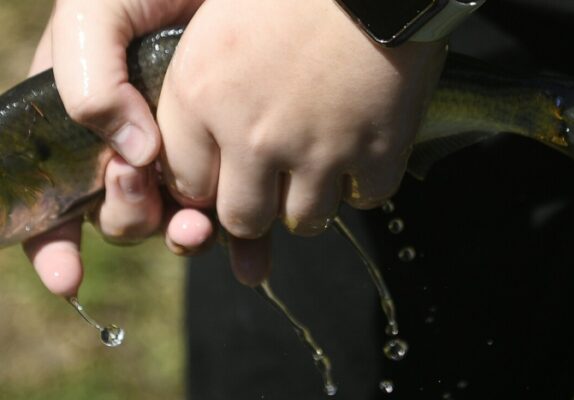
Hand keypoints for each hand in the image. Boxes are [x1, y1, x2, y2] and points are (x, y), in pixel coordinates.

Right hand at [23, 0, 213, 296]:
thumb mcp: (94, 12)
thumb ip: (88, 80)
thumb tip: (132, 156)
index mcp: (82, 123)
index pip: (52, 196)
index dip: (52, 243)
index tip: (68, 277)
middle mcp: (129, 147)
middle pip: (118, 216)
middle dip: (126, 217)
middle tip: (139, 184)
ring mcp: (183, 156)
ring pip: (175, 223)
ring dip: (183, 238)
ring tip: (198, 228)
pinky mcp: (230, 156)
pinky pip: (230, 210)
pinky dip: (239, 239)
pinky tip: (251, 258)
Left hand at [158, 0, 446, 239]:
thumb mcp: (213, 24)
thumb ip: (196, 93)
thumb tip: (201, 153)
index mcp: (202, 95)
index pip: (187, 185)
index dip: (206, 186)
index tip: (224, 175)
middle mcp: (254, 133)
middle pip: (242, 219)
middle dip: (253, 208)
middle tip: (270, 185)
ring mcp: (316, 148)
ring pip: (303, 221)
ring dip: (308, 201)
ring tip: (317, 167)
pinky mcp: (375, 150)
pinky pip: (363, 199)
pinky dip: (361, 183)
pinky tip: (358, 150)